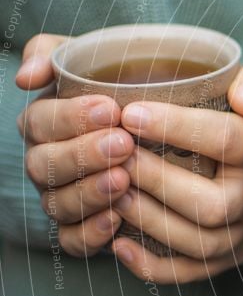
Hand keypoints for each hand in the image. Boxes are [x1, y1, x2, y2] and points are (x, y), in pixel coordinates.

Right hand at [17, 34, 133, 254]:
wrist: (163, 124)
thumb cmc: (128, 86)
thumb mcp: (95, 58)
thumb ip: (54, 55)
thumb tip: (26, 77)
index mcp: (45, 123)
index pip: (40, 122)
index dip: (71, 118)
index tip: (111, 109)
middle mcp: (46, 163)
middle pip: (44, 164)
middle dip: (83, 154)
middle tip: (123, 143)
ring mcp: (61, 197)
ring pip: (58, 202)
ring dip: (89, 192)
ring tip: (123, 179)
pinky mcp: (80, 229)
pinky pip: (72, 240)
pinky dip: (89, 233)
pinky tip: (115, 220)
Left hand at [111, 61, 242, 282]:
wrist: (242, 156)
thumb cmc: (236, 115)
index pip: (228, 139)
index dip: (178, 127)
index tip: (129, 113)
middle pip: (212, 204)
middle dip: (157, 181)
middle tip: (116, 157)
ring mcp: (240, 235)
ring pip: (197, 242)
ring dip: (147, 218)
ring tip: (111, 189)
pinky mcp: (220, 260)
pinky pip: (186, 273)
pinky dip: (149, 264)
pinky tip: (116, 241)